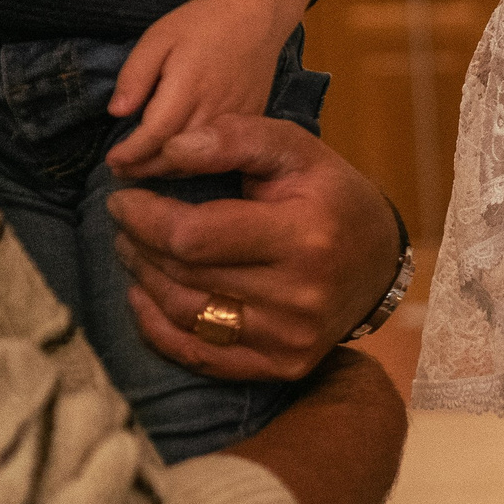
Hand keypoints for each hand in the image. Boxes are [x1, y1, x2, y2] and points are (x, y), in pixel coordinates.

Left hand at [106, 0, 287, 172]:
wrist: (256, 17)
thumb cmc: (202, 23)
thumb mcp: (157, 38)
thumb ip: (135, 75)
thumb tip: (117, 113)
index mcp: (188, 88)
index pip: (156, 135)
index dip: (132, 153)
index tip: (111, 161)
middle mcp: (215, 109)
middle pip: (178, 155)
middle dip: (145, 168)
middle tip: (120, 171)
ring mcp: (237, 118)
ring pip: (201, 159)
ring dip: (169, 169)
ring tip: (143, 169)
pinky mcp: (252, 119)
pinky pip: (222, 151)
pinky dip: (197, 162)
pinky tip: (179, 159)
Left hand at [108, 116, 401, 380]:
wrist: (379, 264)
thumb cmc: (331, 198)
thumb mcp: (297, 150)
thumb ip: (234, 138)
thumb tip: (167, 150)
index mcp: (305, 237)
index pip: (193, 236)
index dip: (144, 217)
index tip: (124, 198)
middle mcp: (299, 295)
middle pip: (183, 274)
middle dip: (139, 243)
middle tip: (126, 221)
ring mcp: (290, 337)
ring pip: (183, 314)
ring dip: (143, 279)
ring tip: (135, 251)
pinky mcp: (281, 365)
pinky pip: (198, 355)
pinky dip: (157, 328)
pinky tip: (144, 298)